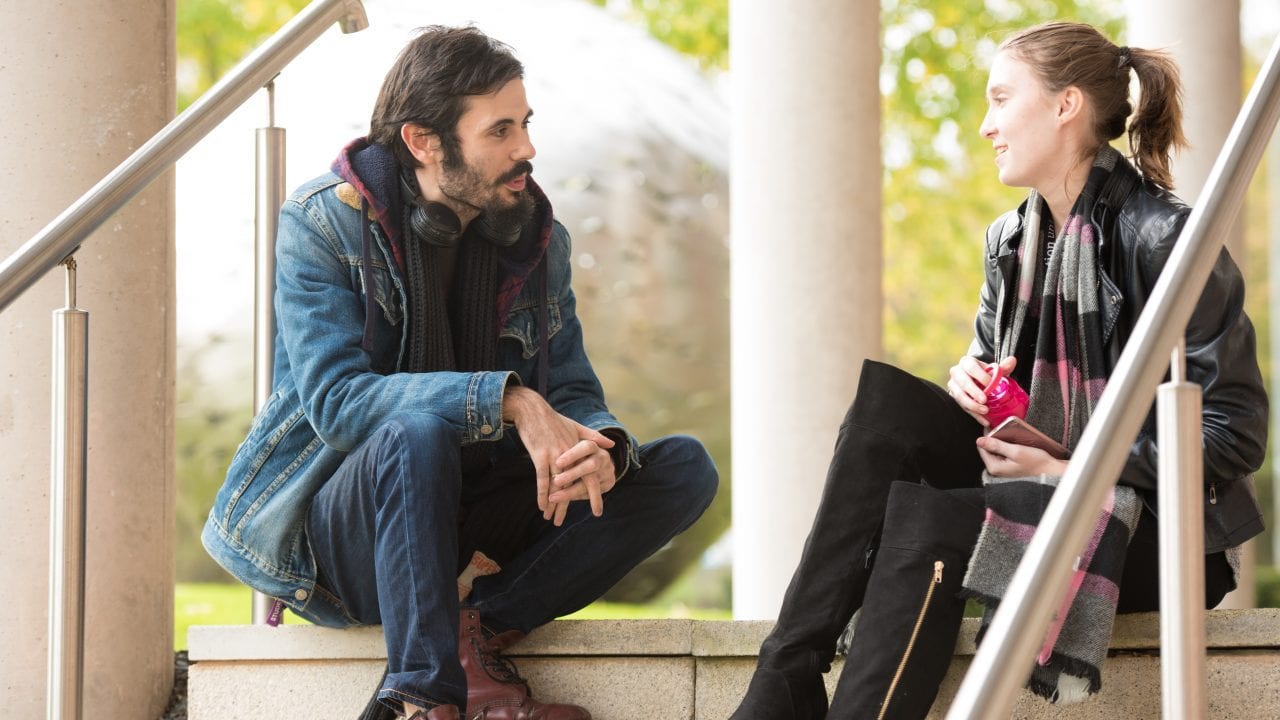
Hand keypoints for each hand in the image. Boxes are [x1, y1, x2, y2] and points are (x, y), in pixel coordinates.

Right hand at [503, 385, 615, 525]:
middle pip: (574, 485)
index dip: (593, 494)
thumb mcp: (576, 427)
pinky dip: (542, 494)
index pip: (590, 476)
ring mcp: (555, 456)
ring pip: (557, 486)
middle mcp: (570, 455)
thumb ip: (594, 438)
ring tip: (553, 520)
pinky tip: (542, 507)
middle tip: (568, 522)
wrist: (532, 409)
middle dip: (571, 505)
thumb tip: (611, 446)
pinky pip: (542, 479)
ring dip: (555, 504)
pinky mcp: (540, 456)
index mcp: (580, 450)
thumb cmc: (553, 420)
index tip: (597, 510)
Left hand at [548, 439, 616, 512]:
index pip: (586, 447)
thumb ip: (570, 438)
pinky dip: (577, 498)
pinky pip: (591, 493)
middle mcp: (603, 458)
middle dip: (573, 474)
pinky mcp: (608, 484)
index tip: (558, 462)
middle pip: (590, 466)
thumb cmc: (576, 448)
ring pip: (591, 483)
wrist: (597, 458)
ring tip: (553, 498)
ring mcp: (607, 471)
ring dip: (571, 491)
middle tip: (556, 481)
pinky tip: (561, 506)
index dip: (573, 455)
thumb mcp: (574, 438)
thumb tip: (571, 437)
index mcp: (594, 445)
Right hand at [948, 355, 1016, 426]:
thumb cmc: (984, 374)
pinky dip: (974, 415)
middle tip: (984, 400)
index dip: (980, 375)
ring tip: (985, 411)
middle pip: (963, 382)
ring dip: (972, 405)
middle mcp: (957, 373)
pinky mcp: (954, 398)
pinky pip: (963, 407)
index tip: (990, 384)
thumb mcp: (992, 370)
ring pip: (959, 396)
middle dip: (974, 392)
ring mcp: (953, 386)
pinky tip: (984, 420)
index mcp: (966, 362)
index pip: (971, 367)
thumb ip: (1002, 367)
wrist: (973, 380)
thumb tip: (1012, 361)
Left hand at [975, 434, 1068, 476]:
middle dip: (993, 438)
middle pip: (987, 449)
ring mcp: (1001, 469)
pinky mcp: (1007, 467)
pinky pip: (1001, 453)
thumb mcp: (1016, 451)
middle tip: (1002, 428)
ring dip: (999, 441)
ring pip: (994, 450)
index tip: (992, 425)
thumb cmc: (1036, 462)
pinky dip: (1005, 446)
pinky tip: (1012, 442)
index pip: (982, 447)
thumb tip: (979, 440)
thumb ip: (997, 446)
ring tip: (1008, 434)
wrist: (1050, 471)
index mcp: (994, 467)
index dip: (986, 435)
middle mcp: (996, 470)